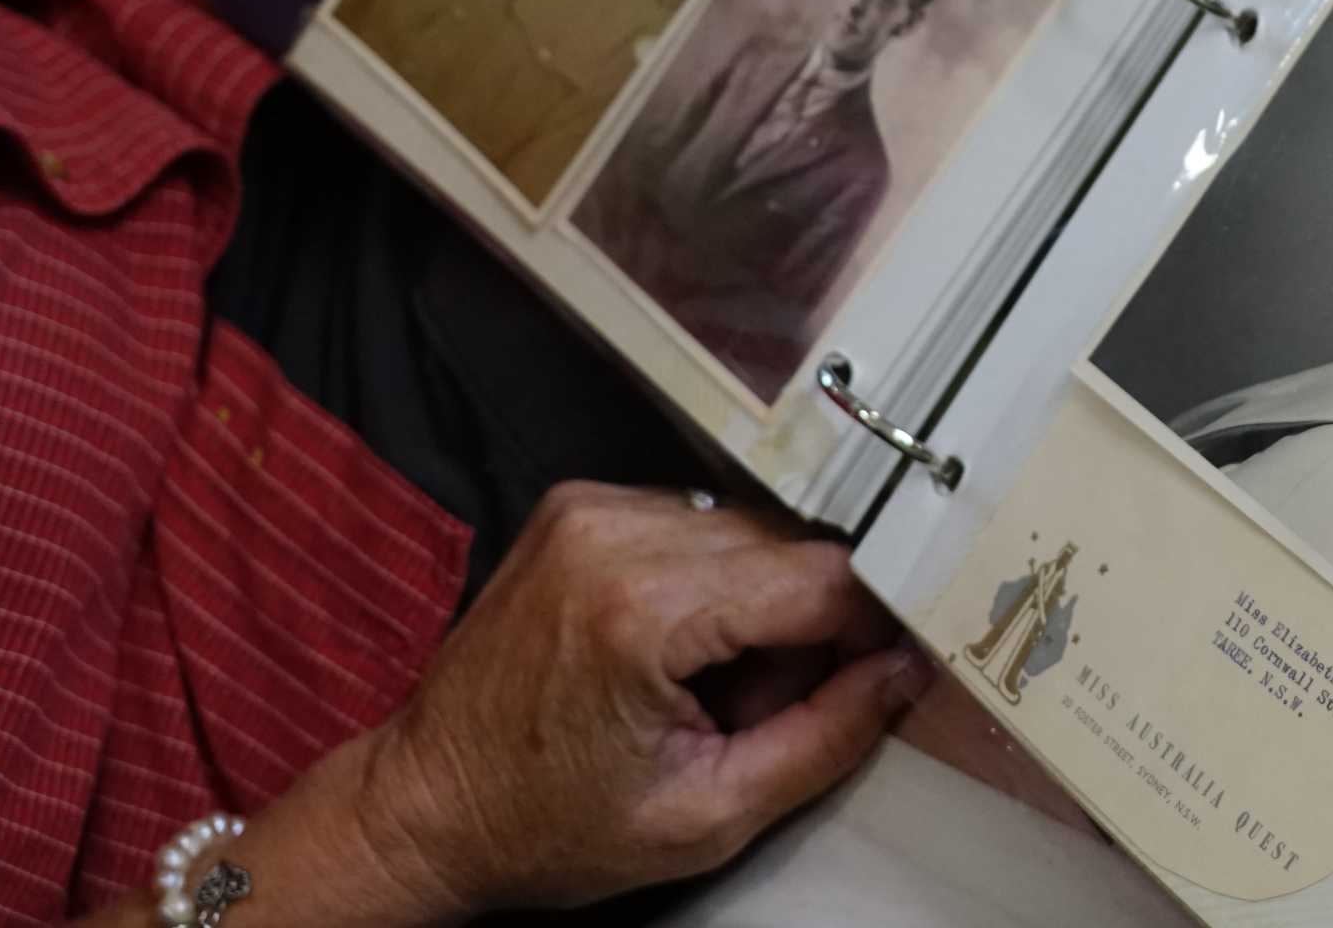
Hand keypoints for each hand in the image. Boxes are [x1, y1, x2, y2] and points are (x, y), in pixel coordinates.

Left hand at [351, 481, 931, 914]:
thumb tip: (907, 670)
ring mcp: (592, 509)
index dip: (868, 628)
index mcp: (643, 609)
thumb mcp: (709, 815)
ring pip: (750, 531)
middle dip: (802, 627)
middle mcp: (615, 533)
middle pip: (790, 548)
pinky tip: (674, 647)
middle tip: (754, 707)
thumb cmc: (549, 825)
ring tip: (704, 684)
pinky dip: (712, 581)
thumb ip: (827, 737)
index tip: (877, 675)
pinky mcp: (581, 505)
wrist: (425, 806)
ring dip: (758, 603)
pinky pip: (700, 523)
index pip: (822, 578)